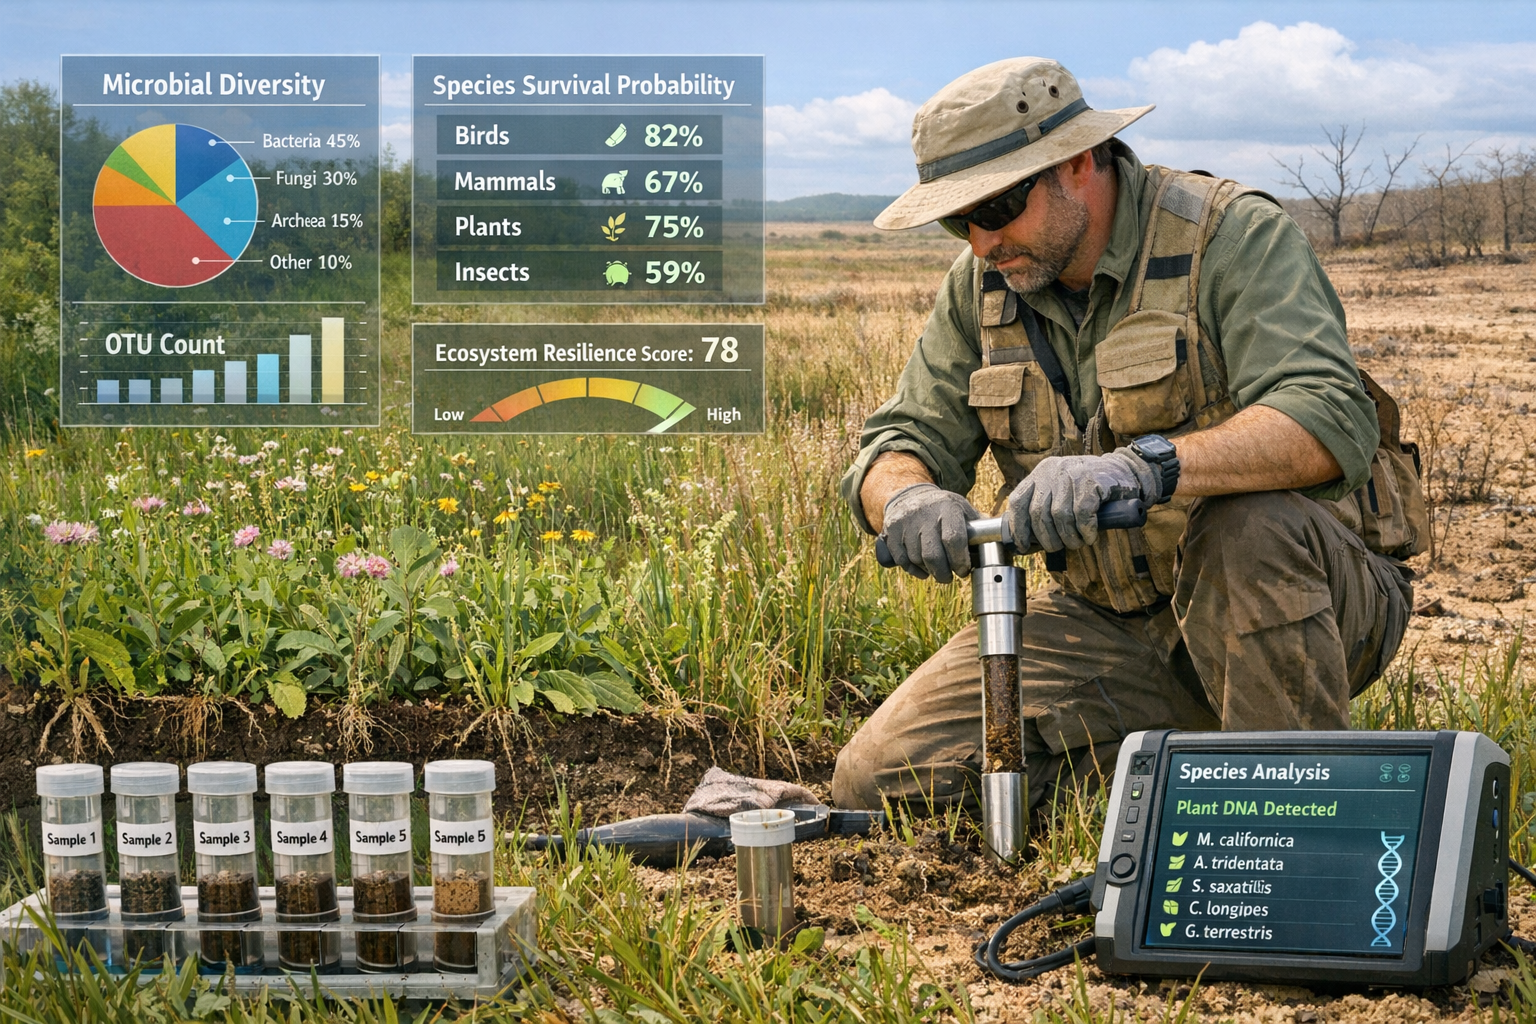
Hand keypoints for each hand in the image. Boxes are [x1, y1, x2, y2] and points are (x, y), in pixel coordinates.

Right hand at [882, 483, 979, 582]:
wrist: (908, 496)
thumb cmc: (942, 507)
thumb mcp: (961, 508)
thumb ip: (980, 525)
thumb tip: (1005, 538)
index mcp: (947, 507)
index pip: (954, 538)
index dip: (960, 560)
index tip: (963, 570)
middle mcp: (925, 514)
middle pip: (933, 555)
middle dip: (943, 573)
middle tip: (949, 577)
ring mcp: (906, 523)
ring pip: (917, 559)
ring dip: (929, 570)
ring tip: (936, 569)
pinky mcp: (891, 532)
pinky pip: (902, 560)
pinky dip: (913, 569)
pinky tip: (922, 568)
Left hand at [1005, 449, 1159, 551]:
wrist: (1126, 472)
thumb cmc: (1091, 490)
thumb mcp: (1062, 492)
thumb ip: (1046, 507)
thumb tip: (1028, 540)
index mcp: (1041, 473)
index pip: (1018, 501)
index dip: (1018, 527)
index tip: (1023, 545)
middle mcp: (1052, 470)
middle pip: (1039, 513)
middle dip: (1048, 538)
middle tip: (1059, 547)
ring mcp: (1072, 474)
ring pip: (1060, 516)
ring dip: (1069, 537)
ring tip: (1077, 542)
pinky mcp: (1091, 481)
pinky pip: (1082, 514)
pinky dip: (1085, 530)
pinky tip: (1090, 535)